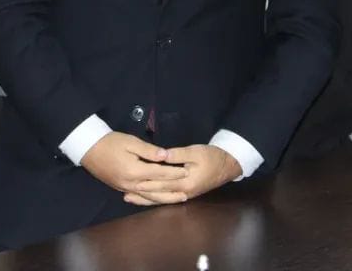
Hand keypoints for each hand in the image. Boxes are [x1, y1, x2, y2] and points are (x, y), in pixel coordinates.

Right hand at [81, 132, 186, 200]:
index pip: (159, 173)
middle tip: (188, 189)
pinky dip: (151, 199)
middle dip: (173, 189)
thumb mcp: (130, 141)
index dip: (174, 172)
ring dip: (165, 199)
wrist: (87, 148)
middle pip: (156, 189)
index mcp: (134, 171)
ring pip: (148, 197)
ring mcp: (124, 188)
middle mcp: (130, 183)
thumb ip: (149, 150)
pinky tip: (158, 199)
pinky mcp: (120, 188)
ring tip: (178, 199)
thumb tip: (166, 156)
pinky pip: (139, 197)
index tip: (187, 171)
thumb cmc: (110, 142)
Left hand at [123, 144, 240, 206]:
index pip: (162, 183)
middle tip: (124, 192)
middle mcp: (183, 192)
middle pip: (159, 194)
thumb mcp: (195, 152)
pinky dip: (155, 198)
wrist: (227, 166)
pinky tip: (145, 196)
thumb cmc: (212, 157)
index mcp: (186, 182)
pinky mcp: (185, 193)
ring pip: (161, 199)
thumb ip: (178, 154)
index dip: (147, 181)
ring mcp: (184, 194)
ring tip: (129, 198)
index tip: (132, 180)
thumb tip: (162, 154)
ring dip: (145, 199)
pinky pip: (166, 198)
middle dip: (142, 193)